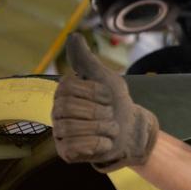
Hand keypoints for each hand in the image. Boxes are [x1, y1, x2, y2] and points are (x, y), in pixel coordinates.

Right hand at [52, 33, 158, 171]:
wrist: (133, 131)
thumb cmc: (117, 104)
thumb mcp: (107, 79)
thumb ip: (87, 60)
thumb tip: (72, 36)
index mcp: (63, 93)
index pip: (68, 88)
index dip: (95, 93)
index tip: (108, 98)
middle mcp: (57, 112)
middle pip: (68, 109)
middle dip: (99, 113)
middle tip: (110, 116)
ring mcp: (60, 133)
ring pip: (71, 129)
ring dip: (101, 129)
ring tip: (109, 130)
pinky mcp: (66, 153)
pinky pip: (74, 147)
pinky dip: (96, 145)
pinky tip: (104, 143)